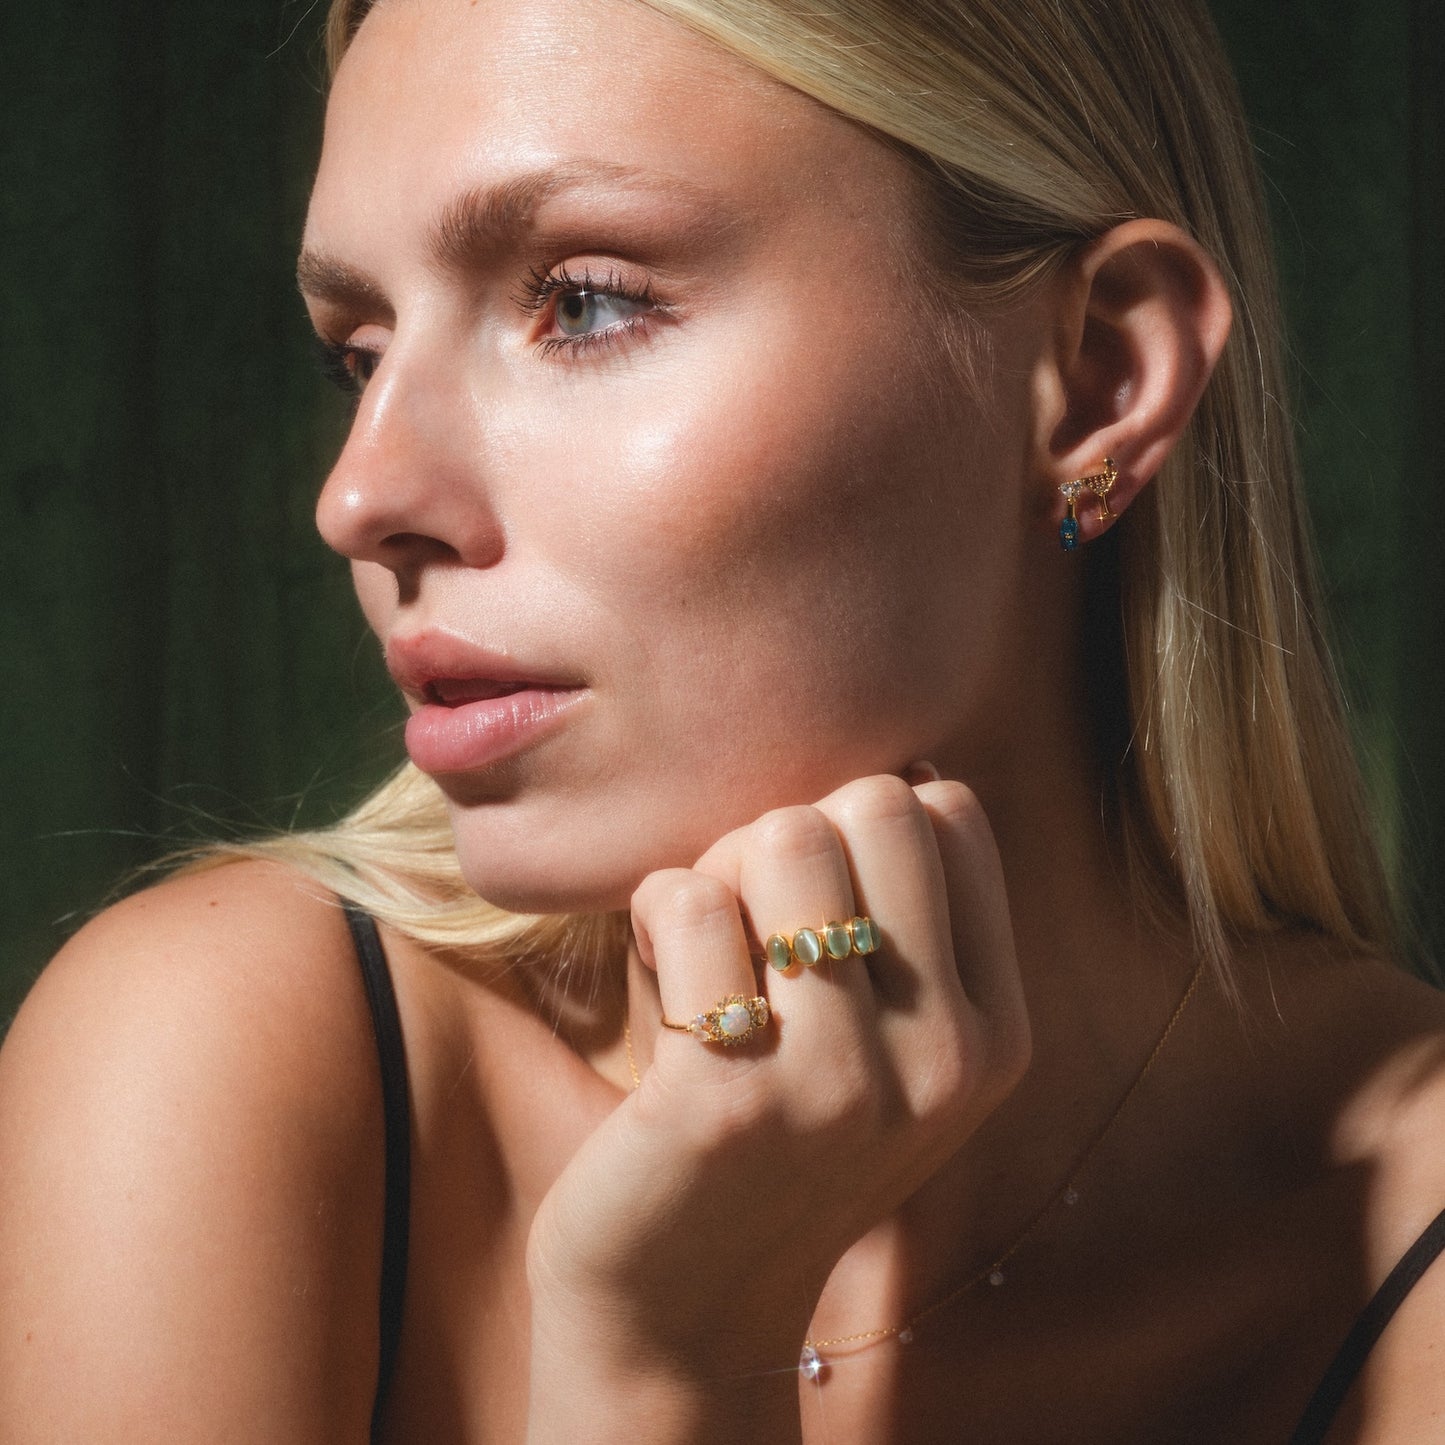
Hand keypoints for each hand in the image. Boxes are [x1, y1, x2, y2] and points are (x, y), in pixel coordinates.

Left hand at [525, 775, 1029, 1431]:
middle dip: (789, 833)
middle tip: (749, 917)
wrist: (685, 1310)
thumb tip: (900, 768)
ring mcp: (841, 1082)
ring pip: (782, 837)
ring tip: (703, 951)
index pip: (950, 811)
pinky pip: (689, 901)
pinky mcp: (729, 1097)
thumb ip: (910, 925)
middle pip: (878, 801)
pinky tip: (662, 982)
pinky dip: (656, 916)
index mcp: (992, 1032)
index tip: (814, 903)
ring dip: (718, 872)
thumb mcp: (888, 1050)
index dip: (859, 826)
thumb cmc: (774, 1141)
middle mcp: (941, 1055)